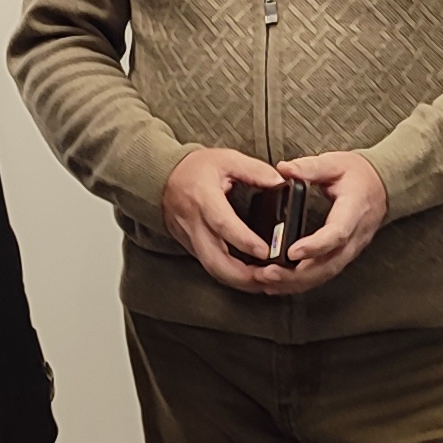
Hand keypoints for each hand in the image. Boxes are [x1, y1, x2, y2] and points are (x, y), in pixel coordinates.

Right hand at [162, 145, 296, 289]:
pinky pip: (210, 267)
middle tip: (269, 278)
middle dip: (242, 275)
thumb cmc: (194, 168)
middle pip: (215, 260)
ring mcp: (191, 238)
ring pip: (212, 269)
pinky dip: (231, 277)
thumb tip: (279, 181)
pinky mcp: (191, 247)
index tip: (265, 251)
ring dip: (238, 281)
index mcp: (203, 198)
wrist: (163, 177)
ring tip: (264, 283)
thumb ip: (254, 170)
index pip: (223, 224)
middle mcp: (194, 223)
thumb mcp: (226, 159)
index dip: (244, 240)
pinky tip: (249, 279)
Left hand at [256, 151, 387, 293]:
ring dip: (296, 282)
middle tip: (267, 274)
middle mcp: (355, 235)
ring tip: (267, 282)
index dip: (315, 246)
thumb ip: (309, 167)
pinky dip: (301, 283)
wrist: (383, 186)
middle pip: (328, 264)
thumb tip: (284, 169)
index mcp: (354, 209)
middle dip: (297, 274)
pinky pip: (324, 274)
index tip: (291, 252)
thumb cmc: (359, 175)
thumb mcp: (336, 163)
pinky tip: (280, 285)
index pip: (337, 234)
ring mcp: (351, 249)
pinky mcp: (344, 255)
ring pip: (325, 274)